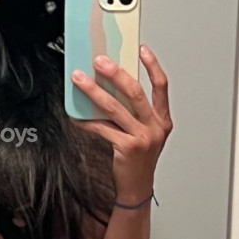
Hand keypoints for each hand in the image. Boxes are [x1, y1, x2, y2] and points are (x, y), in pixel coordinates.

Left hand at [69, 45, 172, 204]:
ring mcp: (143, 138)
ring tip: (80, 80)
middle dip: (116, 73)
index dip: (152, 66)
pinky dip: (86, 121)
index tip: (141, 50)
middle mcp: (156, 127)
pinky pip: (102, 128)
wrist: (137, 188)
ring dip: (94, 91)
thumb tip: (110, 88)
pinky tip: (75, 116)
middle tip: (99, 61)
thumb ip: (134, 113)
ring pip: (115, 108)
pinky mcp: (127, 148)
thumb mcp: (144, 133)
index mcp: (163, 120)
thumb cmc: (139, 159)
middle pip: (135, 92)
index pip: (161, 86)